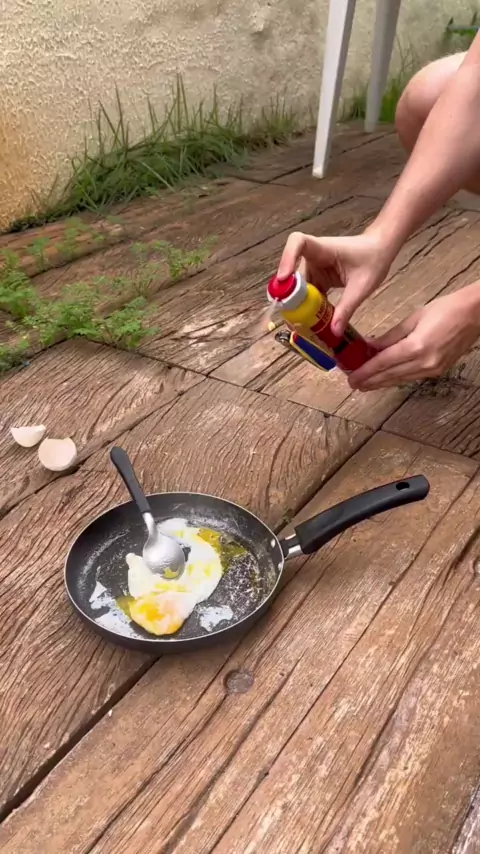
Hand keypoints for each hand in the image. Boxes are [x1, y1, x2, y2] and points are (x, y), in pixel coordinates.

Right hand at [276, 229, 392, 334]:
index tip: (284, 278)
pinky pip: (308, 293)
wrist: (380, 250)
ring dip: (297, 304)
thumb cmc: (373, 259)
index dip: (287, 258)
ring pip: (298, 287)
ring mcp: (315, 268)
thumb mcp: (362, 286)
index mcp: (324, 249)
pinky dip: (308, 307)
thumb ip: (347, 308)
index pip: (297, 242)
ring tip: (299, 324)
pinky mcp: (318, 278)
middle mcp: (314, 257)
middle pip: (292, 273)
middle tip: (290, 316)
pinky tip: (310, 321)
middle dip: (289, 294)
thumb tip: (334, 332)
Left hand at [349, 285, 479, 390]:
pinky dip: (396, 378)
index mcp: (416, 346)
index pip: (383, 363)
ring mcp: (432, 369)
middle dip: (370, 381)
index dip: (365, 372)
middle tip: (353, 384)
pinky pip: (411, 377)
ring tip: (365, 384)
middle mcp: (424, 362)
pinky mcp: (438, 370)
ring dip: (381, 382)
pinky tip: (386, 378)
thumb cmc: (446, 309)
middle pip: (390, 375)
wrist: (475, 314)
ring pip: (400, 379)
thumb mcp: (414, 318)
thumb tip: (370, 346)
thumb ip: (391, 335)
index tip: (351, 377)